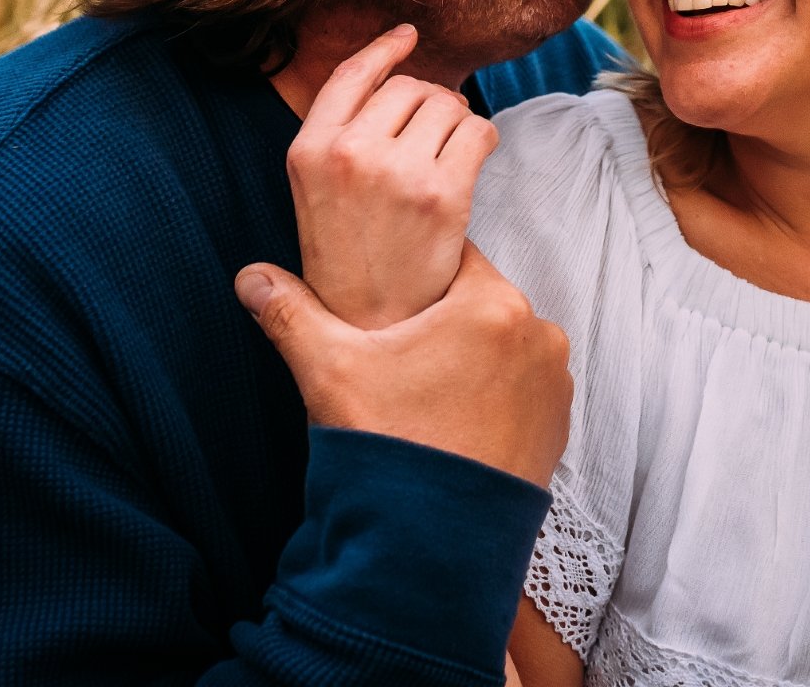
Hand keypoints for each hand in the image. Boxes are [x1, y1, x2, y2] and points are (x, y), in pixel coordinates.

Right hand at [236, 242, 571, 486]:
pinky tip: (454, 423)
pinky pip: (523, 393)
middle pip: (481, 305)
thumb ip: (291, 314)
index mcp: (494, 305)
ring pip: (504, 349)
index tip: (393, 297)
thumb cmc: (390, 451)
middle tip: (401, 353)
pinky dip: (495, 399)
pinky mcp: (558, 429)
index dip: (418, 272)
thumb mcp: (331, 372)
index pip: (455, 258)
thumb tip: (251, 276)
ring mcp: (555, 386)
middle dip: (444, 322)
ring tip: (425, 394)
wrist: (432, 551)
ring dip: (472, 361)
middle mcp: (540, 337)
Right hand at [286, 24, 498, 328]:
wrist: (372, 336)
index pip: (351, 75)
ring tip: (451, 156)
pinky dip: (483, 141)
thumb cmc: (347, 274)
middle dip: (430, 102)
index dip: (383, 49)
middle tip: (436, 136)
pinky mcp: (443, 194)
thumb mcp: (311, 202)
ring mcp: (397, 172)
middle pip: (409, 87)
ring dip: (457, 122)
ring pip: (447, 105)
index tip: (408, 37)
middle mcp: (348, 153)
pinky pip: (478, 133)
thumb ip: (333, 152)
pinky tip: (474, 164)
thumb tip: (367, 112)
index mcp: (307, 152)